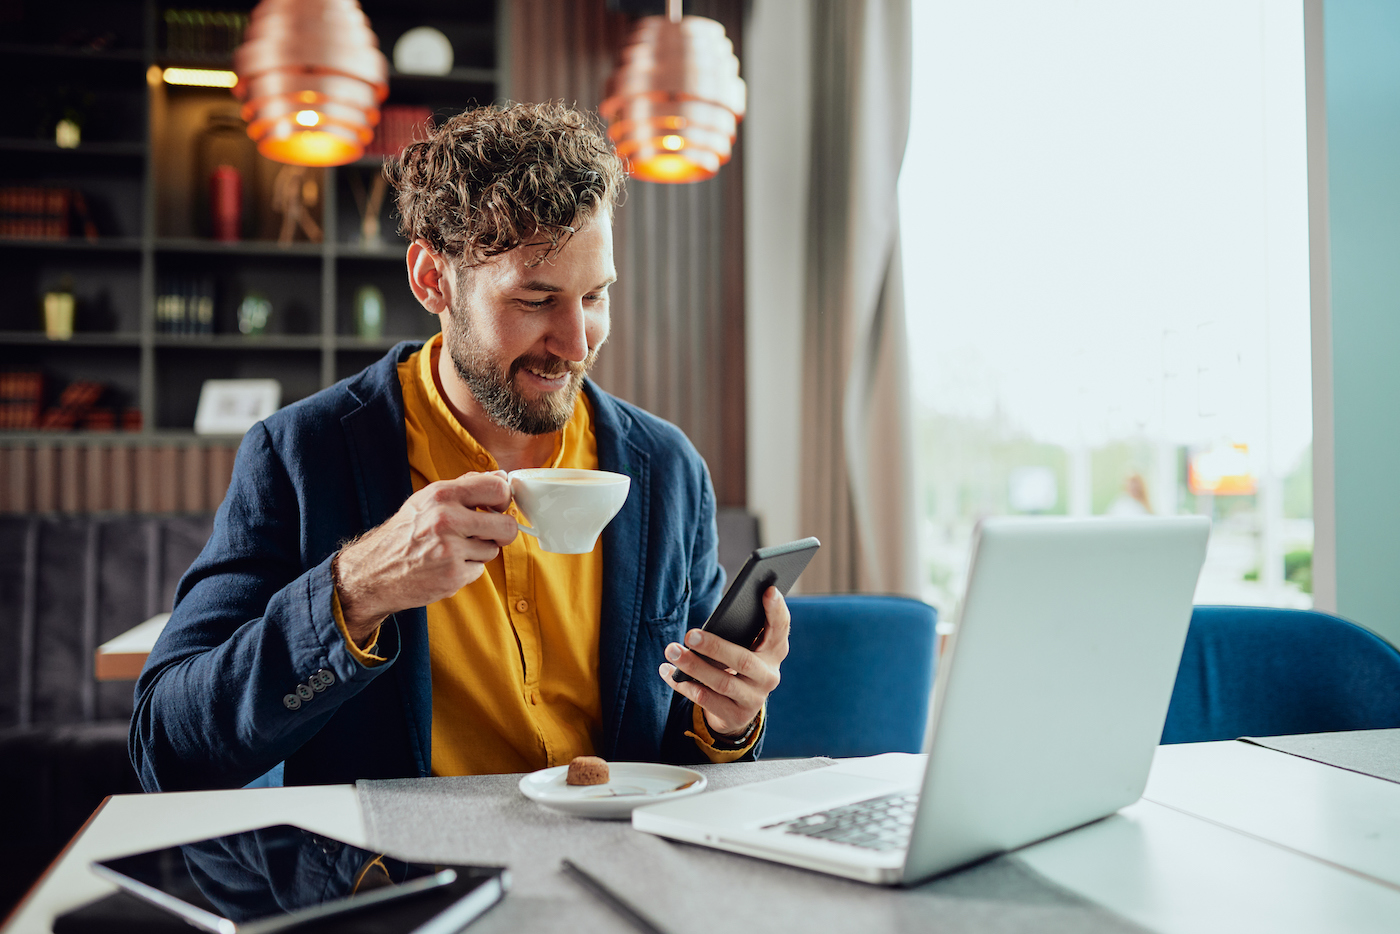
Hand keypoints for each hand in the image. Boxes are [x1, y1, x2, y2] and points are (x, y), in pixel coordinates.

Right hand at [334, 471, 517, 643]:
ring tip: (454, 549)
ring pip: (493, 549)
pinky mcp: (452, 575)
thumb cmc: (404, 533)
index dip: (505, 499)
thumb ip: (465, 486)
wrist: (375, 571)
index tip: (498, 506)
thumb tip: (500, 476)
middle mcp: (446, 519)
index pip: (497, 488)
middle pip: (506, 526)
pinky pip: (480, 570)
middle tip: (487, 533)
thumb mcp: (427, 499)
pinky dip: (468, 569)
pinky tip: (447, 565)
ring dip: (479, 552)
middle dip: (502, 532)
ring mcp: (450, 549)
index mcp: (441, 494)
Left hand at [659, 586, 789, 738]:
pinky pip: (706, 700)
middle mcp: (769, 675)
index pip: (781, 628)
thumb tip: (712, 620)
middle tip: (690, 634)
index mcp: (775, 651)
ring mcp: (754, 698)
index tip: (768, 590)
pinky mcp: (735, 716)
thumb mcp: (745, 648)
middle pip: (743, 660)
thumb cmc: (737, 664)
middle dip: (715, 647)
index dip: (776, 610)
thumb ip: (740, 632)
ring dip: (693, 666)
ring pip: (722, 682)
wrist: (736, 710)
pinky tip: (667, 671)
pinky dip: (684, 685)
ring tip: (671, 650)